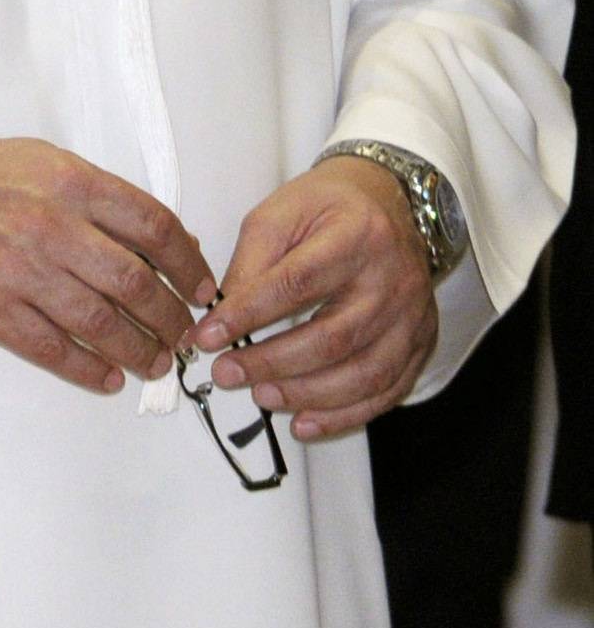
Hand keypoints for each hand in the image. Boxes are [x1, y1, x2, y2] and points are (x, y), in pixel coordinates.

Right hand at [0, 136, 216, 391]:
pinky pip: (52, 349)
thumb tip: (159, 242)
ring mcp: (18, 271)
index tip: (200, 286)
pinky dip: (87, 370)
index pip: (153, 227)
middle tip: (182, 333)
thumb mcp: (41, 161)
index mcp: (68, 183)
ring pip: (101, 324)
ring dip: (138, 350)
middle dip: (170, 317)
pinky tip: (108, 377)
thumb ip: (99, 196)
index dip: (188, 263)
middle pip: (136, 284)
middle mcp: (48, 226)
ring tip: (154, 362)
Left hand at [189, 156, 439, 439]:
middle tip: (226, 374)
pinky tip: (306, 422)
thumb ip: (251, 261)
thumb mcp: (279, 213)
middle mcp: (393, 282)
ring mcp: (413, 317)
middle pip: (333, 337)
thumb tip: (220, 313)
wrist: (389, 205)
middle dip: (273, 363)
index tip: (206, 335)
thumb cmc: (327, 208)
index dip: (247, 315)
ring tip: (261, 397)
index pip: (296, 284)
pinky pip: (388, 391)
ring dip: (307, 395)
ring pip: (363, 373)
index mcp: (357, 238)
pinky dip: (346, 414)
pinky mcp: (421, 343)